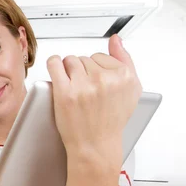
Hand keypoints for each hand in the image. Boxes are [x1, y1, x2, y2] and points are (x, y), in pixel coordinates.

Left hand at [46, 34, 141, 164]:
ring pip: (70, 60)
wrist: (96, 146)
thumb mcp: (131, 90)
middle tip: (85, 90)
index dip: (95, 69)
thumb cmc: (111, 120)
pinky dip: (54, 64)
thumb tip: (116, 39)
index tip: (95, 83)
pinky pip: (55, 64)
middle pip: (85, 59)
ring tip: (73, 87)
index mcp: (123, 76)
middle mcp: (105, 79)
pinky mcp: (65, 92)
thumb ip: (125, 61)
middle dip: (82, 72)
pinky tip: (56, 69)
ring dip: (68, 71)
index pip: (101, 56)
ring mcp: (84, 85)